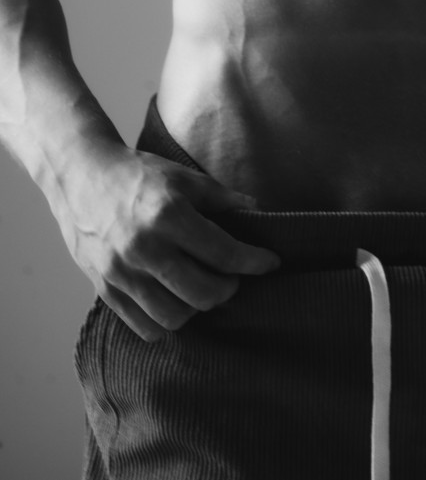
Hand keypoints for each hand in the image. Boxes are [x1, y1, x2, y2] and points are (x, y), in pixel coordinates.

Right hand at [51, 141, 279, 341]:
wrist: (81, 175)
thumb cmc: (137, 174)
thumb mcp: (185, 177)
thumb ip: (223, 198)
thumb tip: (260, 211)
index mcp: (168, 215)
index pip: (223, 253)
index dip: (254, 262)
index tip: (270, 263)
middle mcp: (144, 248)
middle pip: (203, 293)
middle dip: (229, 288)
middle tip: (232, 275)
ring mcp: (121, 273)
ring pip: (175, 317)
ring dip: (197, 306)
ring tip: (201, 286)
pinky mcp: (105, 289)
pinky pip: (145, 326)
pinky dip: (167, 320)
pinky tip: (175, 299)